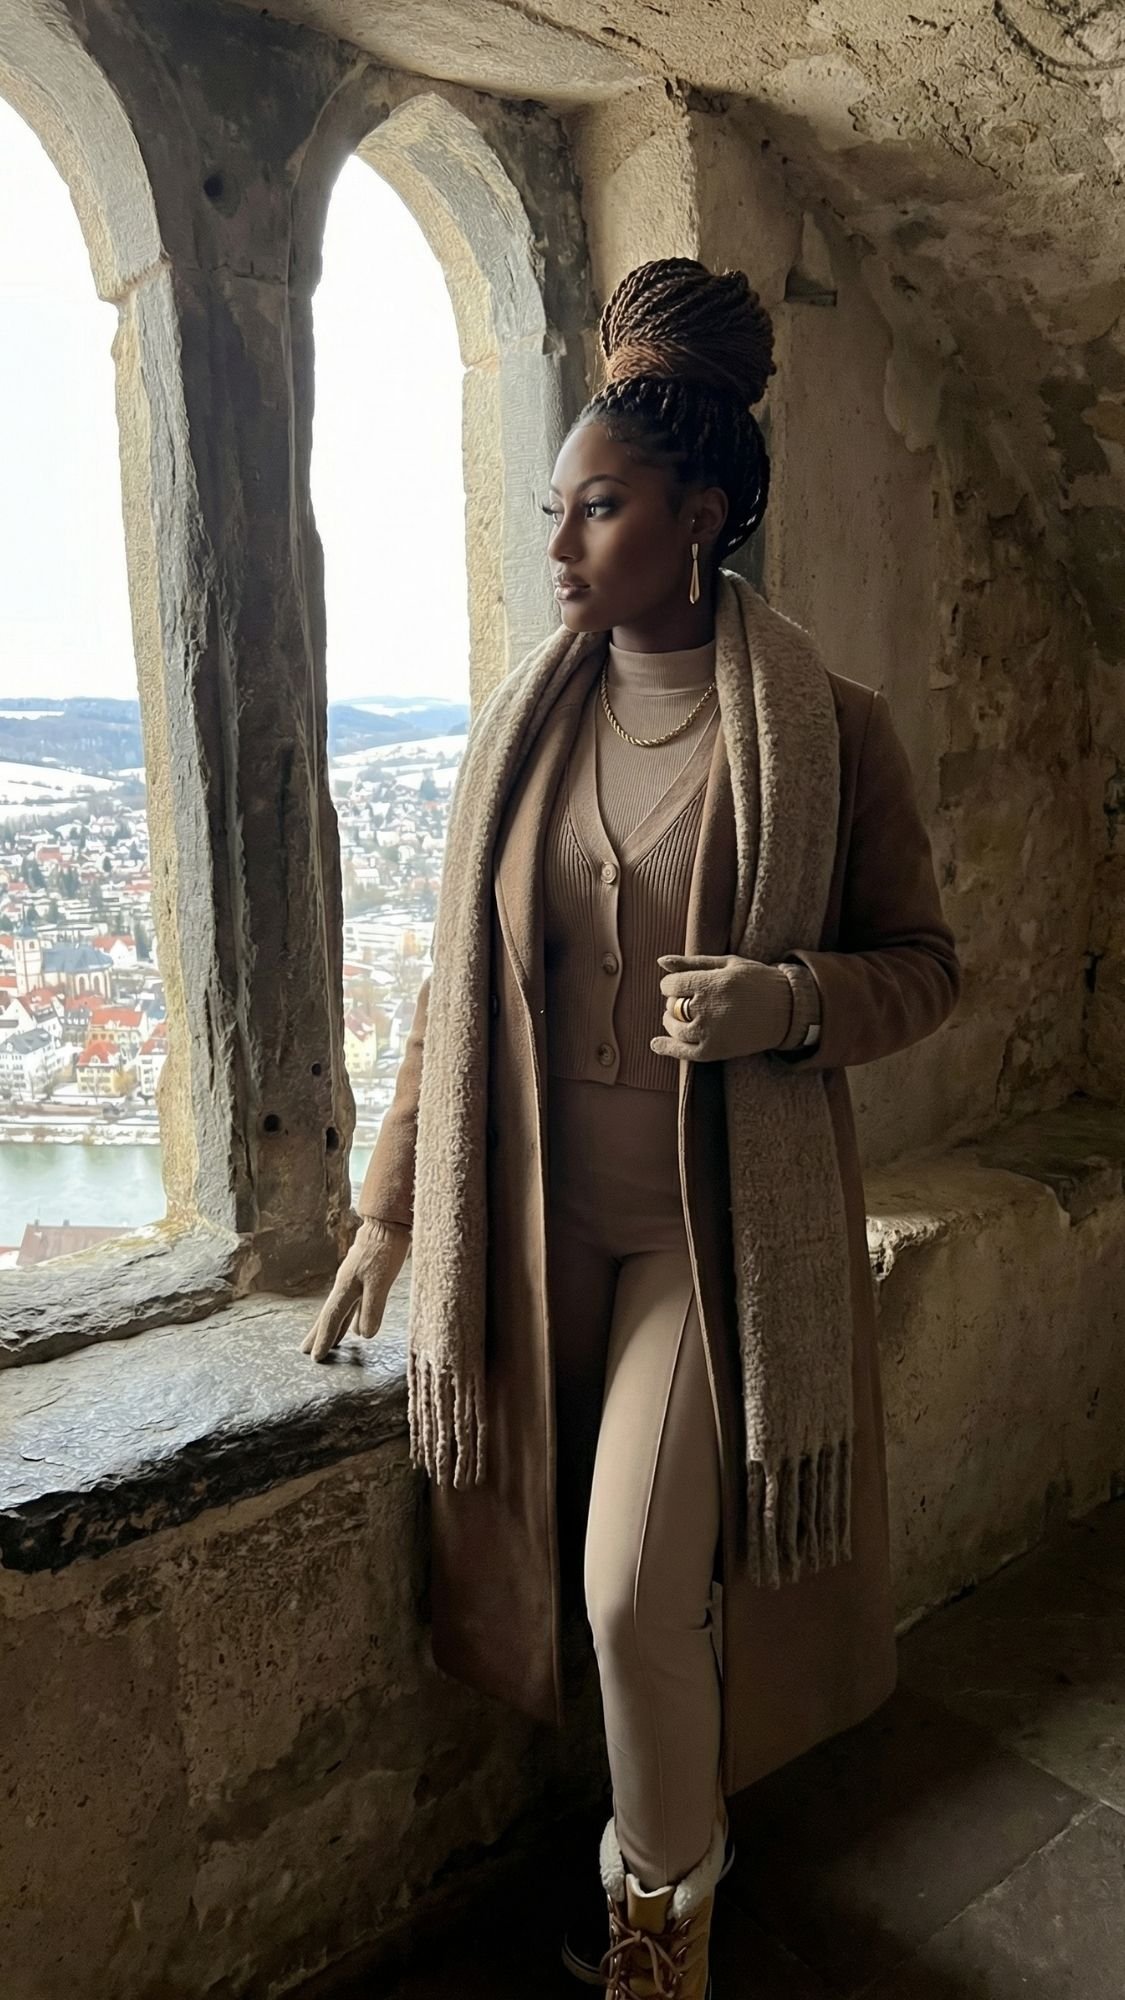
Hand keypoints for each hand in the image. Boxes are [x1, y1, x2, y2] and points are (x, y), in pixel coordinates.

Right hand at [301, 1218, 410, 1360]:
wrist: (388, 1221)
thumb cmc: (385, 1249)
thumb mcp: (381, 1281)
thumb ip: (372, 1308)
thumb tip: (362, 1335)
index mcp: (346, 1288)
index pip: (331, 1318)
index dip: (324, 1338)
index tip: (315, 1357)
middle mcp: (346, 1285)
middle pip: (329, 1315)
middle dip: (318, 1334)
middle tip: (304, 1351)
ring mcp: (354, 1280)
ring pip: (340, 1310)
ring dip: (333, 1327)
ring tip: (327, 1342)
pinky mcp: (364, 1276)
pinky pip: (351, 1304)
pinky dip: (347, 1317)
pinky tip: (353, 1323)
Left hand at [651, 953, 792, 1062]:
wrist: (786, 1011)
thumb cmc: (756, 982)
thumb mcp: (727, 964)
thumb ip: (692, 963)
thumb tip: (660, 962)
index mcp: (711, 984)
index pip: (671, 985)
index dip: (672, 984)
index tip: (679, 984)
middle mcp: (708, 1009)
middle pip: (672, 1005)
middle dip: (675, 1001)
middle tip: (690, 999)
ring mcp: (710, 1033)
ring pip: (674, 1027)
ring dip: (673, 1020)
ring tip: (685, 1014)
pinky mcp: (714, 1051)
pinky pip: (682, 1052)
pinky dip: (666, 1047)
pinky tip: (655, 1043)